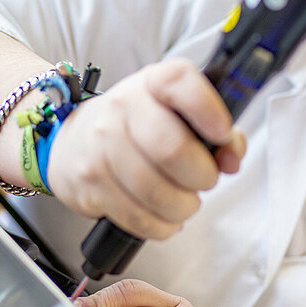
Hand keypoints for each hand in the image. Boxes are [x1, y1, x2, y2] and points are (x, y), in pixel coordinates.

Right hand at [46, 58, 245, 239]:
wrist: (74, 141)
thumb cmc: (140, 127)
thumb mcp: (178, 112)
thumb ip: (218, 131)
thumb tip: (231, 158)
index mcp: (152, 83)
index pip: (179, 82)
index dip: (208, 111)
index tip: (223, 134)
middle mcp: (122, 108)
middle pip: (173, 149)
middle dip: (202, 175)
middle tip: (204, 179)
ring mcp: (101, 147)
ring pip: (156, 192)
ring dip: (183, 206)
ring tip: (185, 202)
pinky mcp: (90, 184)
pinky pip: (137, 217)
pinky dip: (161, 225)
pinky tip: (165, 216)